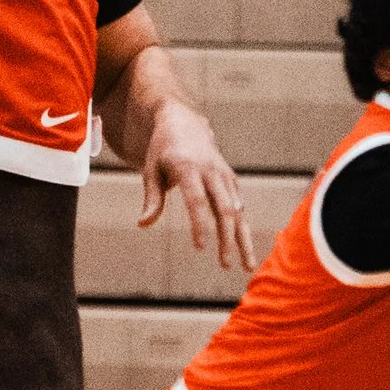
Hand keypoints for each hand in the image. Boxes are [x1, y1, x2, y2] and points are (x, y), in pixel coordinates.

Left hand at [138, 102, 255, 273]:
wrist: (183, 123)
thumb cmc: (162, 151)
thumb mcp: (151, 169)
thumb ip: (151, 198)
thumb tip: (143, 224)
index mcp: (188, 167)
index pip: (197, 200)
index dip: (200, 224)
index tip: (200, 247)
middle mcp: (212, 171)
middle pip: (224, 208)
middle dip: (227, 238)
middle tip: (225, 264)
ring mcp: (225, 176)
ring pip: (239, 211)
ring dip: (243, 239)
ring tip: (246, 266)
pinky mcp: (232, 181)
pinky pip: (240, 208)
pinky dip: (244, 230)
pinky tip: (246, 251)